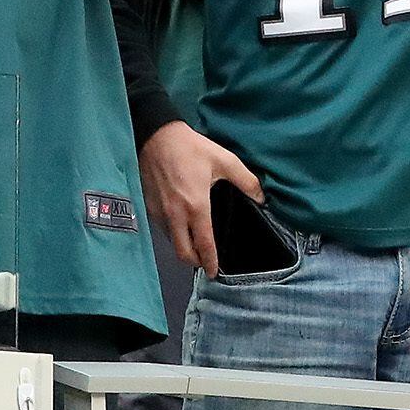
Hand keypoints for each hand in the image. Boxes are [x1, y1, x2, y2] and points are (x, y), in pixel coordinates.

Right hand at [138, 119, 263, 277]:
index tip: (214, 272)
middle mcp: (175, 215)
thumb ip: (246, 181)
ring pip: (171, 242)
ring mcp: (159, 213)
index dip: (210, 262)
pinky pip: (162, 230)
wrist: (156, 136)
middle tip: (206, 260)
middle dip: (195, 261)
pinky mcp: (148, 207)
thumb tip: (261, 198)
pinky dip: (173, 234)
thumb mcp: (224, 160)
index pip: (203, 244)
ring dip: (183, 248)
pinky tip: (182, 226)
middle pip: (183, 253)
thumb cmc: (191, 148)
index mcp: (196, 207)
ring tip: (195, 243)